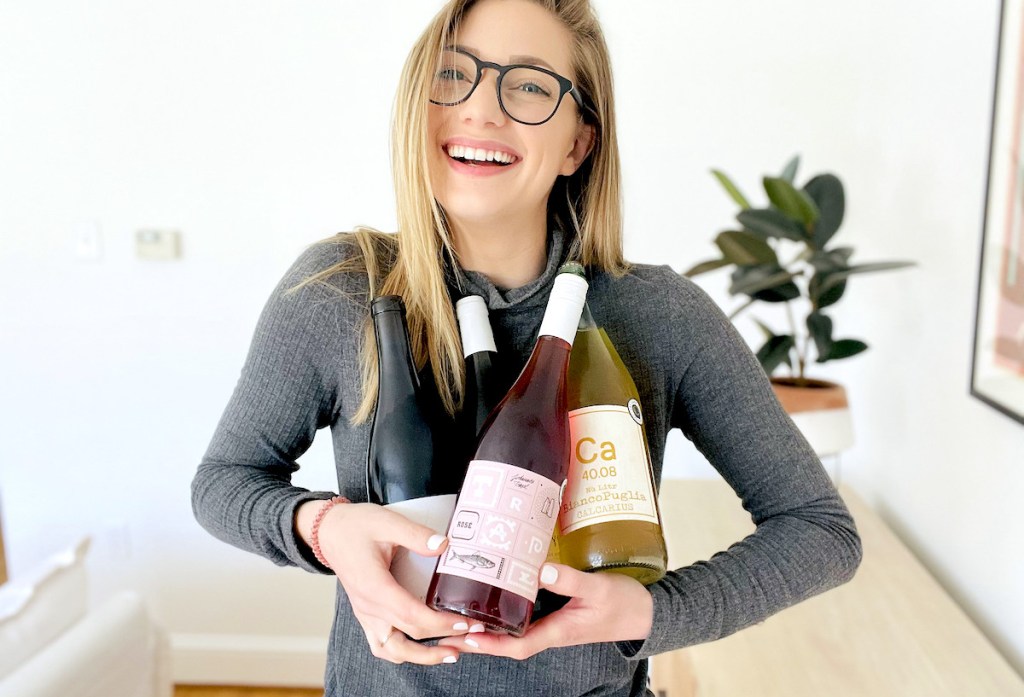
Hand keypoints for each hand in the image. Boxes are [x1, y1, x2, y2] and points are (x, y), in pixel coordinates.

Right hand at [297, 500, 466, 665]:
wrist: (329, 532)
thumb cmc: (356, 527)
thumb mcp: (387, 522)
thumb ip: (416, 534)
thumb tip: (444, 545)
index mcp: (375, 587)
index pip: (411, 615)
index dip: (440, 623)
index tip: (465, 622)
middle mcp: (369, 607)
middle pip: (409, 635)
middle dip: (443, 638)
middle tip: (471, 633)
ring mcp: (366, 614)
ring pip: (392, 650)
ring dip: (421, 657)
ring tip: (449, 653)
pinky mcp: (366, 614)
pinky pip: (382, 645)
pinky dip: (402, 653)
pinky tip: (422, 649)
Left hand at [437, 563, 653, 659]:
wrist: (646, 613)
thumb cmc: (623, 603)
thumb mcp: (597, 588)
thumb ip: (569, 580)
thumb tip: (539, 571)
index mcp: (558, 631)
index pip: (517, 646)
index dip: (490, 644)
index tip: (466, 636)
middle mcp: (551, 631)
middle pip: (508, 642)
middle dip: (479, 637)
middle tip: (449, 626)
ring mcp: (554, 624)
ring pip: (514, 631)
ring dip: (489, 626)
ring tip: (462, 613)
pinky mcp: (557, 614)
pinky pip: (525, 619)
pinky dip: (506, 614)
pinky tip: (495, 598)